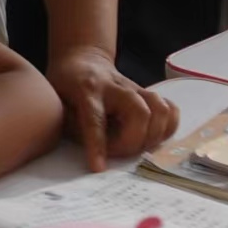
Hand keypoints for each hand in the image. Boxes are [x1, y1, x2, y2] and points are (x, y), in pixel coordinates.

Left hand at [49, 46, 179, 171]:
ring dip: (153, 135)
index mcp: (87, 90)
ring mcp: (136, 88)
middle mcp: (116, 87)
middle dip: (133, 141)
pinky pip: (170, 109)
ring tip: (137, 145)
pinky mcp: (149, 94)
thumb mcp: (57, 105)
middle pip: (140, 113)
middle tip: (119, 151)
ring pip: (160, 109)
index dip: (98, 145)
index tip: (99, 167)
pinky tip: (153, 136)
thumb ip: (74, 128)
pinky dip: (168, 126)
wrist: (83, 59)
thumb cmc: (66, 86)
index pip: (95, 119)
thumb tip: (94, 157)